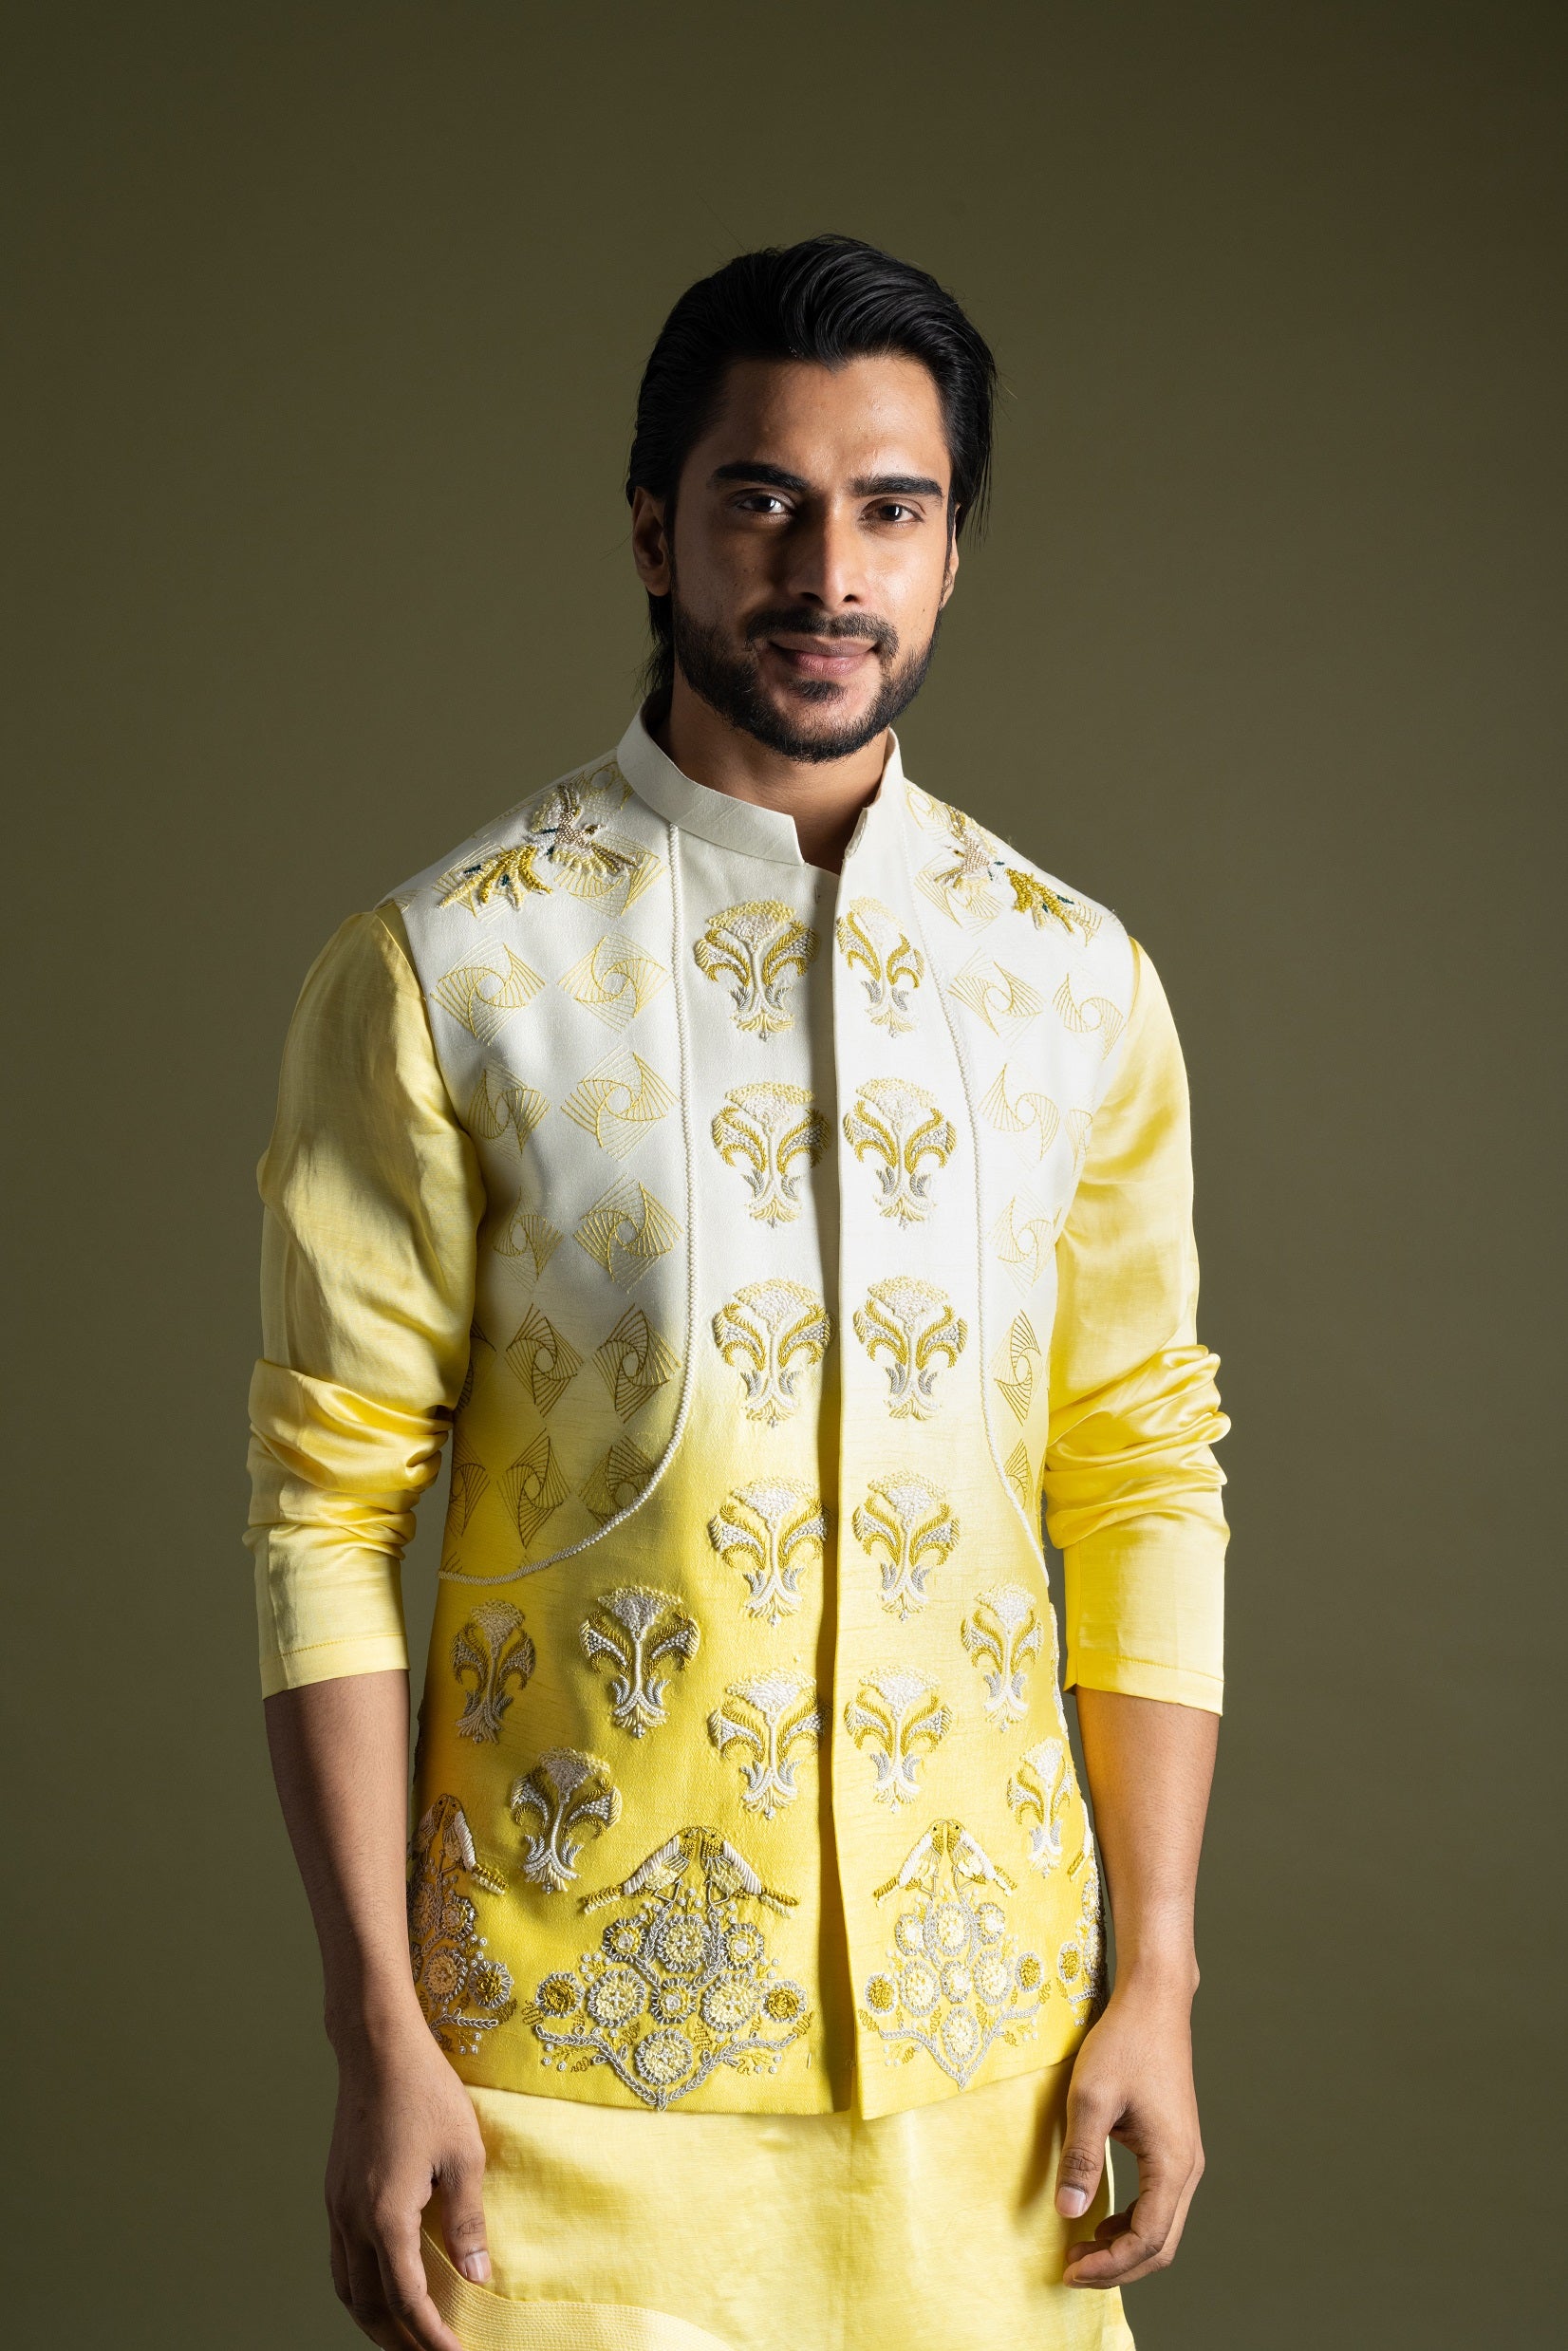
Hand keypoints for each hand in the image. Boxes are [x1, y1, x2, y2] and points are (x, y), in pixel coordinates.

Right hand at [325, 2010, 490, 2349]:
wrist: (376, 2047)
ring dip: (375, 2319)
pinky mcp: (335, 2191)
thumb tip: (478, 2278)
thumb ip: (468, 2220)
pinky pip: (340, 2259)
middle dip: (399, 2340)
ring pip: (347, 2287)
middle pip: (369, 2306)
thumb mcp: (464, 2154)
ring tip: (406, 2334)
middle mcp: (352, 2220)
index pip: (407, 2301)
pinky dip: (360, 2286)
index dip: (432, 2338)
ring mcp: (337, 2206)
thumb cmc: (426, 2091)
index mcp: (386, 2217)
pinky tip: (382, 2282)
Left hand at [1054, 1973, 1204, 2289]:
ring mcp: (1184, 2156)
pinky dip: (1131, 2220)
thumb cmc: (1123, 2043)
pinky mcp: (1174, 2145)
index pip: (1147, 2240)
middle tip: (1070, 2269)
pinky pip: (1158, 2201)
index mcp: (1173, 2162)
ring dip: (1123, 2245)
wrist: (1154, 2001)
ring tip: (1079, 2248)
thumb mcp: (1091, 2098)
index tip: (1068, 2269)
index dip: (1109, 2265)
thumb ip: (1080, 2157)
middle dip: (1117, 2266)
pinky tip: (1099, 2217)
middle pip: (1161, 2244)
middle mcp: (1187, 2167)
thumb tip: (1068, 2212)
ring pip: (1162, 2226)